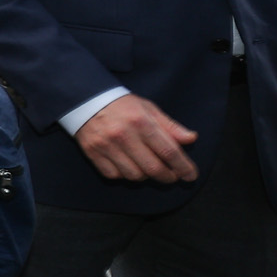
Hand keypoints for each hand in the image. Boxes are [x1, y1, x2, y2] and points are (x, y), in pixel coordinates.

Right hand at [75, 93, 198, 183]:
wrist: (85, 100)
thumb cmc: (122, 105)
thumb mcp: (149, 109)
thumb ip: (170, 126)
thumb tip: (191, 138)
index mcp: (141, 121)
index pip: (169, 151)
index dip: (183, 166)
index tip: (191, 175)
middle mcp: (124, 135)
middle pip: (153, 168)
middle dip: (168, 177)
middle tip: (173, 176)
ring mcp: (106, 146)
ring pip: (134, 175)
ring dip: (146, 176)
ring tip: (149, 169)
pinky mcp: (93, 153)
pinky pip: (114, 175)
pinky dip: (124, 175)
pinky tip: (129, 166)